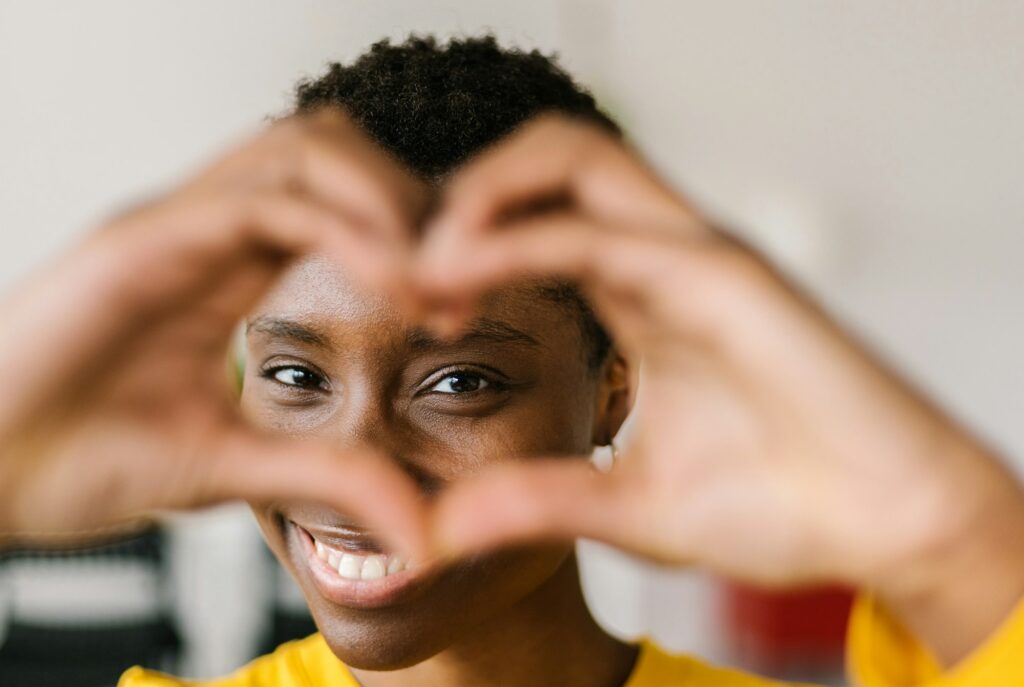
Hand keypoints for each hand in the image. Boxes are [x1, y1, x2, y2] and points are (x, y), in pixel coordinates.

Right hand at [0, 110, 427, 558]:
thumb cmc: (80, 464)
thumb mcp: (233, 468)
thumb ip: (326, 476)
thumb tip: (419, 529)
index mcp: (226, 263)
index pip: (338, 196)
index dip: (413, 234)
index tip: (460, 305)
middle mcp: (205, 227)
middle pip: (334, 146)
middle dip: (414, 201)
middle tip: (463, 283)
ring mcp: (173, 225)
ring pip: (307, 146)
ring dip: (388, 201)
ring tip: (433, 286)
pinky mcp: (139, 242)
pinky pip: (264, 199)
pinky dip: (345, 229)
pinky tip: (392, 288)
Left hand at [417, 115, 1023, 663]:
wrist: (889, 526)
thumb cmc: (782, 507)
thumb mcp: (630, 507)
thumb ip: (539, 502)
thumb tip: (440, 530)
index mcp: (643, 297)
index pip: (538, 220)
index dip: (463, 247)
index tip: (413, 306)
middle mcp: (665, 258)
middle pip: (549, 161)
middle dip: (460, 195)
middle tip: (402, 264)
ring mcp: (695, 256)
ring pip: (571, 158)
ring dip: (479, 193)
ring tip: (420, 259)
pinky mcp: (723, 274)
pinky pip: (597, 227)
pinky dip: (514, 238)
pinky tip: (455, 276)